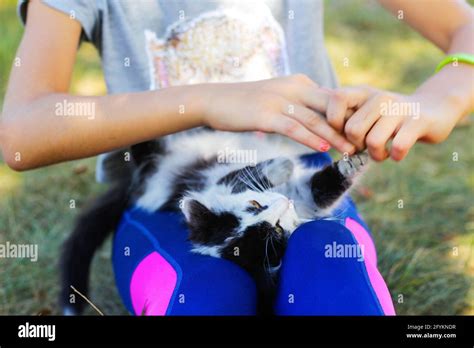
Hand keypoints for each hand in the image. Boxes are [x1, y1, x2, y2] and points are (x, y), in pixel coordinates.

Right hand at [200, 75, 355, 153]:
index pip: (330, 98)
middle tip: (365, 142)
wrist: (215, 100)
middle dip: (348, 126)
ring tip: (351, 150)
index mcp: (298, 83)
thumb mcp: (276, 98)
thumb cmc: (246, 103)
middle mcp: (292, 88)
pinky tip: (324, 147)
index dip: (348, 115)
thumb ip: (297, 105)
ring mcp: (279, 101)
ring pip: (314, 119)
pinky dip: (311, 138)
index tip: (362, 132)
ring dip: (335, 136)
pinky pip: (294, 128)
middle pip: (329, 107)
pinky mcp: (266, 115)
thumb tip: (315, 122)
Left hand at [326, 86, 460, 160]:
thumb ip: (343, 111)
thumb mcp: (366, 109)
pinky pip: (397, 146)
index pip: (337, 99)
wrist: (434, 109)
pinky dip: (395, 155)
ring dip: (376, 155)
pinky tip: (397, 154)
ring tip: (382, 153)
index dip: (333, 121)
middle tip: (365, 148)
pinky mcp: (418, 122)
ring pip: (373, 142)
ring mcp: (399, 109)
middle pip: (352, 130)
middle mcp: (380, 98)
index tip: (342, 134)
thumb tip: (314, 106)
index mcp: (363, 93)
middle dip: (356, 146)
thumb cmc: (390, 116)